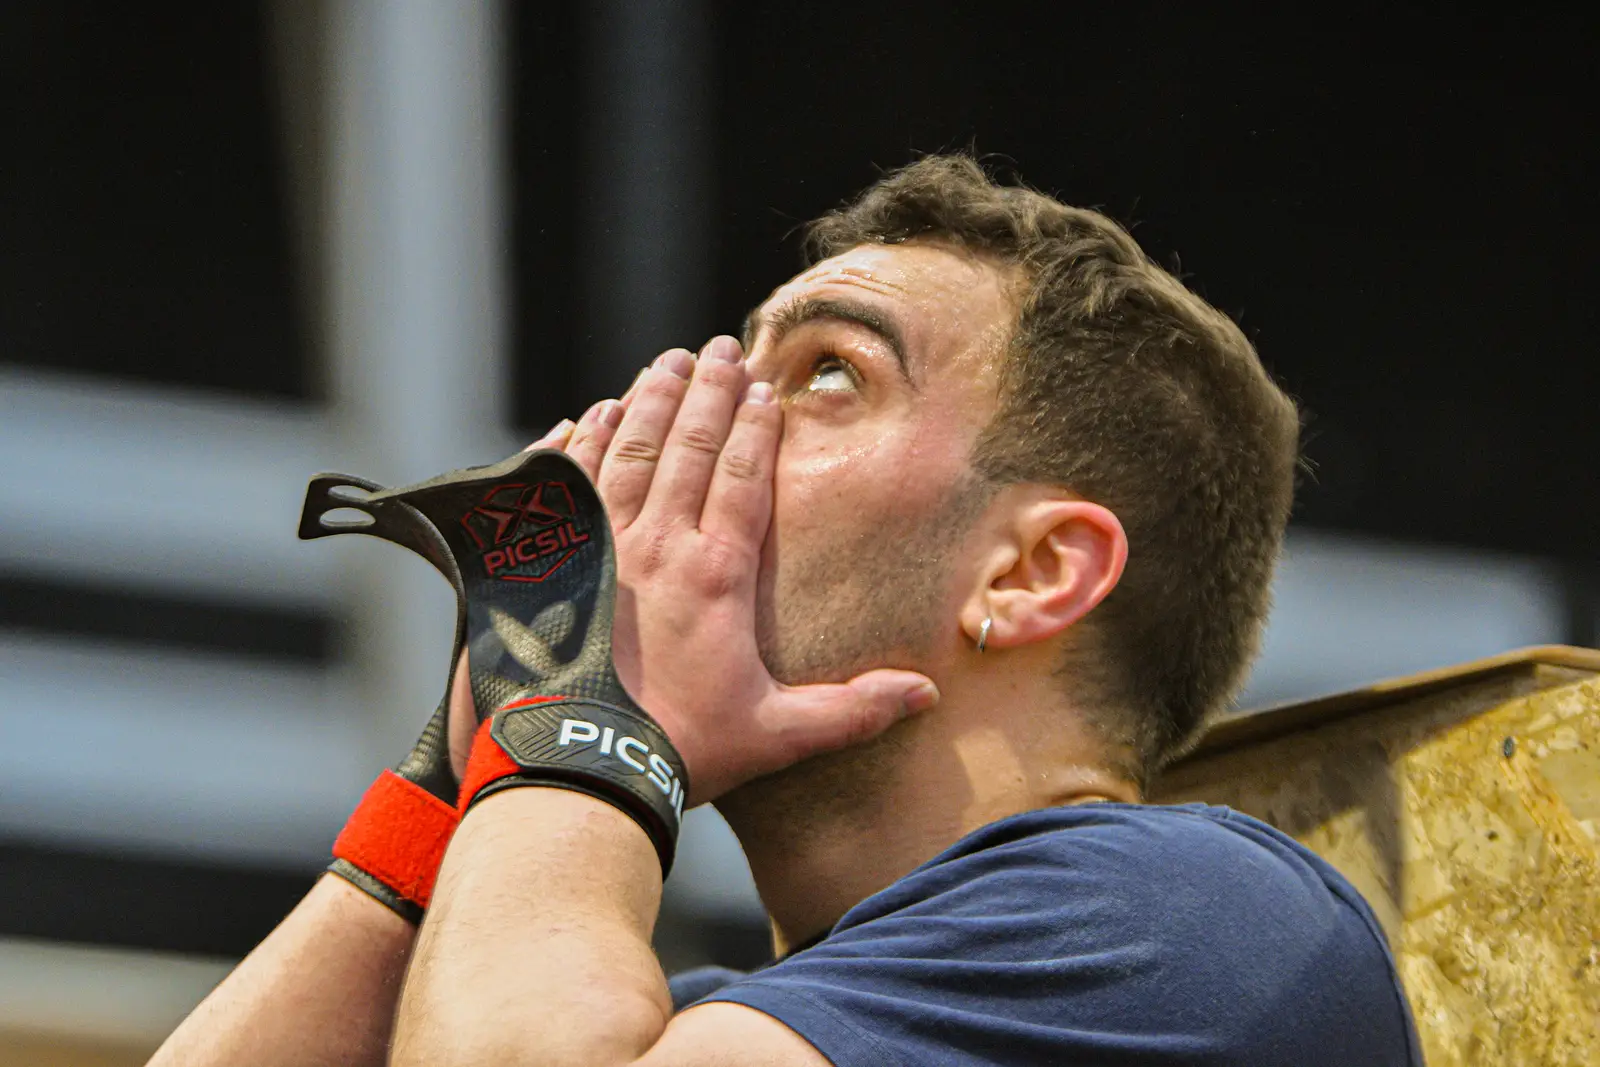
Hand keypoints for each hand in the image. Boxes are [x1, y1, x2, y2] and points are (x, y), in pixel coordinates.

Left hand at [572, 336, 937, 802]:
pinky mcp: (546, 559)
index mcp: (715, 575)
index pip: (743, 479)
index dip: (756, 429)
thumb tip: (925, 693)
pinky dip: (578, 441)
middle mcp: (655, 545)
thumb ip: (850, 710)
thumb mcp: (774, 735)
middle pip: (686, 447)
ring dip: (647, 401)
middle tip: (718, 348)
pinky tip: (586, 414)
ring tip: (665, 364)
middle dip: (707, 393)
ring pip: (625, 451)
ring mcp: (595, 546)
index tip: (764, 388)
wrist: (573, 769)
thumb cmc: (676, 751)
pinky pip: (563, 480)